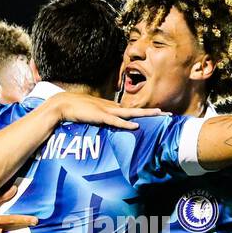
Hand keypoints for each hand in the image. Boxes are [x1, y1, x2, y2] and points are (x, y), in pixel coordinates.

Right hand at [45, 92, 162, 129]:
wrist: (62, 105)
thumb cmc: (76, 111)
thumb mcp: (93, 115)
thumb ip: (101, 120)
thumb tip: (109, 126)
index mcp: (111, 108)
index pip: (132, 111)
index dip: (146, 113)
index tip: (159, 114)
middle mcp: (112, 108)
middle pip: (137, 110)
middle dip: (153, 112)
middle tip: (169, 113)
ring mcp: (107, 111)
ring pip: (131, 113)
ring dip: (145, 114)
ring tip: (159, 114)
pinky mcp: (100, 116)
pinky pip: (115, 122)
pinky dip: (125, 124)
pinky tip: (136, 127)